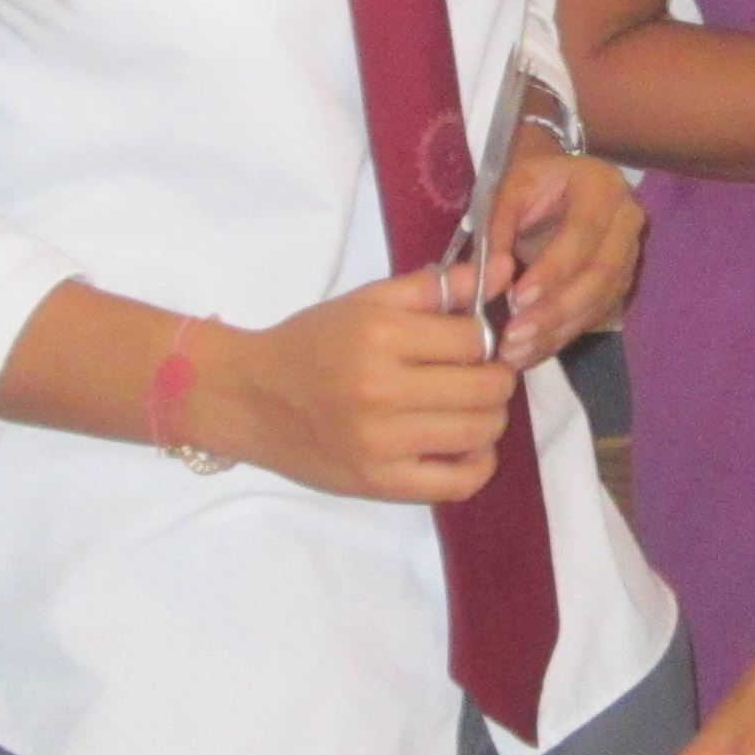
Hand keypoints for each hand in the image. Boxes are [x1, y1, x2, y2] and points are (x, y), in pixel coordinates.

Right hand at [201, 274, 516, 500]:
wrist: (249, 398)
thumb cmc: (310, 344)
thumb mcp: (368, 302)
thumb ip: (437, 286)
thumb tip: (505, 270)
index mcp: (381, 335)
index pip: (474, 339)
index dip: (484, 338)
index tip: (470, 344)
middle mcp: (382, 390)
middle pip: (486, 388)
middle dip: (495, 378)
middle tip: (478, 375)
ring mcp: (381, 443)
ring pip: (481, 432)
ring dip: (490, 417)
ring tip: (468, 406)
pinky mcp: (379, 483)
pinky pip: (458, 484)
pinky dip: (478, 465)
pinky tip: (465, 446)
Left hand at [484, 142, 641, 368]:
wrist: (557, 181)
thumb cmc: (529, 181)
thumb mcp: (507, 191)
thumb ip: (496, 231)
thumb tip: (489, 280)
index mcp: (602, 187)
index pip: (582, 235)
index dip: (553, 270)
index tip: (518, 298)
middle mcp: (627, 222)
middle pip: (599, 275)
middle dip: (555, 311)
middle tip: (515, 336)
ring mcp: (630, 256)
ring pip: (600, 302)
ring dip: (557, 332)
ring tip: (516, 353)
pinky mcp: (620, 284)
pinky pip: (595, 316)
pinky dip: (561, 337)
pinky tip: (531, 353)